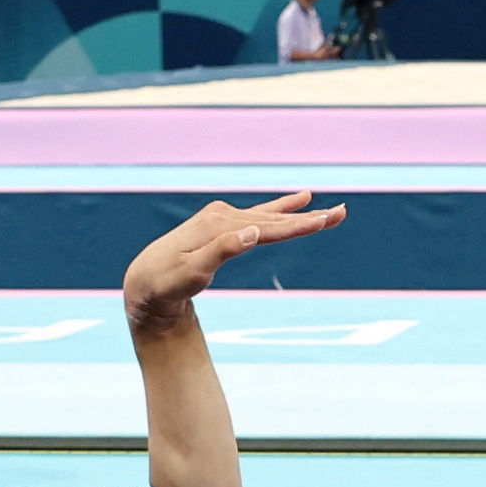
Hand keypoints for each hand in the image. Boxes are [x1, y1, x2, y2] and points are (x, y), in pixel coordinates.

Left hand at [120, 192, 345, 322]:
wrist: (143, 285)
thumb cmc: (163, 286)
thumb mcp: (188, 275)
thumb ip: (219, 252)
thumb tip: (254, 230)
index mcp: (217, 228)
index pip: (265, 228)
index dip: (298, 225)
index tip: (325, 220)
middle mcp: (221, 216)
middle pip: (272, 218)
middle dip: (307, 217)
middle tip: (342, 213)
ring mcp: (221, 218)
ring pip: (268, 216)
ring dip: (298, 213)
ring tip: (327, 207)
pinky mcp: (221, 224)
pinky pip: (257, 215)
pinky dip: (279, 208)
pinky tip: (298, 200)